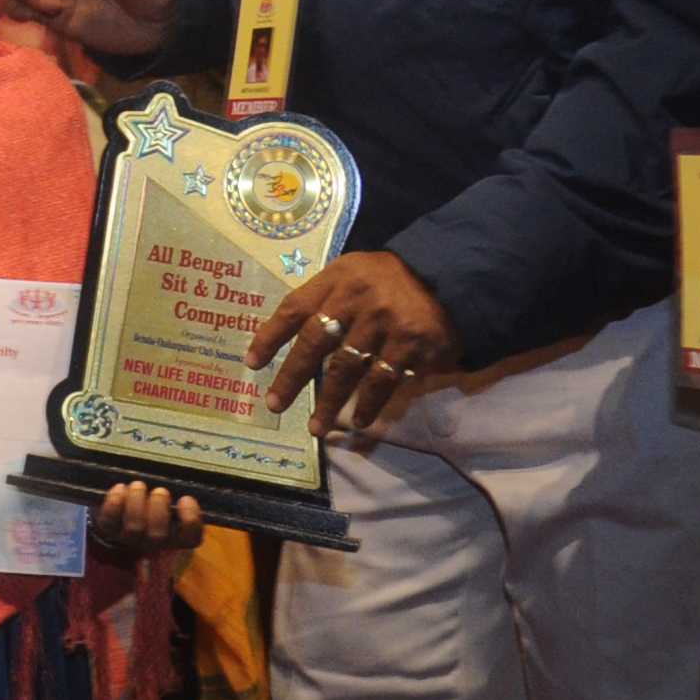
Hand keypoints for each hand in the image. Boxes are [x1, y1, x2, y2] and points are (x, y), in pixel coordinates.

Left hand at [90, 481, 207, 557]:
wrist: (120, 507)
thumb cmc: (153, 498)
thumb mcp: (169, 495)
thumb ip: (177, 491)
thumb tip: (184, 475)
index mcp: (176, 535)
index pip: (191, 539)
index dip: (191, 521)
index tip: (186, 498)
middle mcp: (154, 541)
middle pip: (158, 535)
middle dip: (159, 510)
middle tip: (160, 491)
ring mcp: (130, 538)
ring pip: (135, 528)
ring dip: (137, 504)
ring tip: (138, 485)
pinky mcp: (108, 528)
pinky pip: (110, 521)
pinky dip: (115, 504)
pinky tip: (120, 488)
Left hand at [249, 250, 460, 441]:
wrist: (448, 277)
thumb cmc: (386, 279)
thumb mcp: (349, 272)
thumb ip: (320, 297)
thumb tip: (282, 334)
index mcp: (338, 280)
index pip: (295, 308)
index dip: (271, 337)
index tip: (251, 364)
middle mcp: (359, 301)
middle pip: (316, 343)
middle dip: (292, 377)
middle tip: (275, 404)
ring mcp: (387, 325)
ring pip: (349, 369)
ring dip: (329, 401)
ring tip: (315, 427)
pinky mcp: (414, 346)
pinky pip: (385, 381)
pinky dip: (369, 404)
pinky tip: (357, 420)